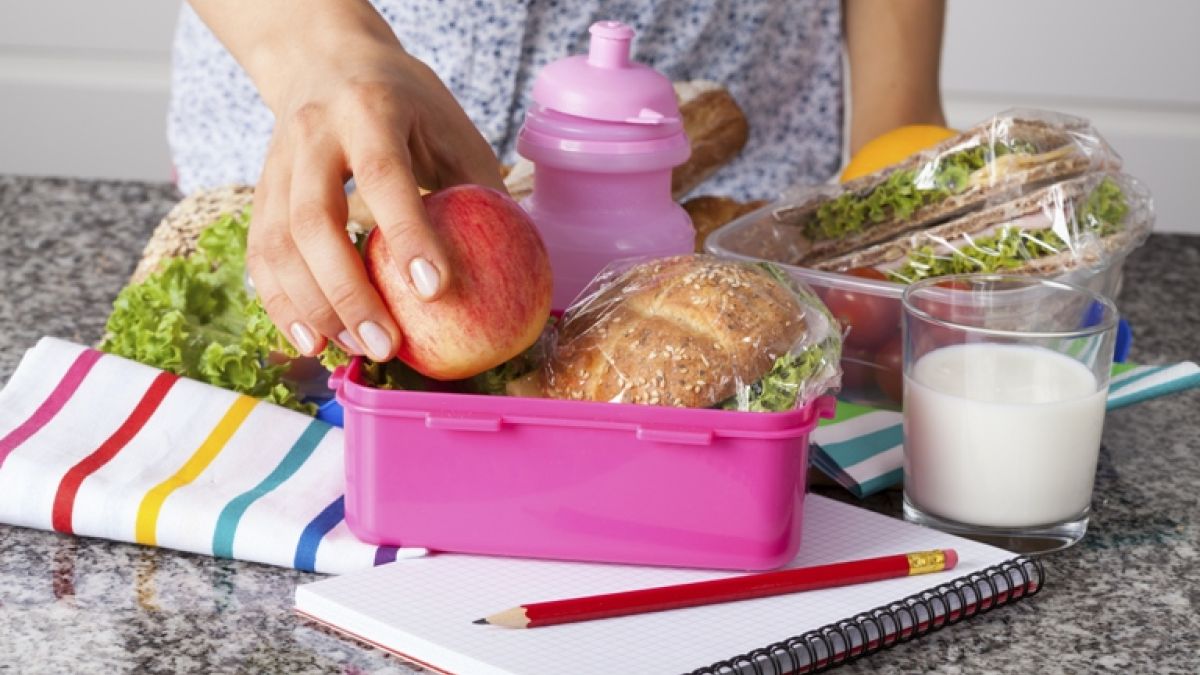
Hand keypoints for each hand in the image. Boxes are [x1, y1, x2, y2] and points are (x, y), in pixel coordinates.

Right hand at [246, 39, 503, 360]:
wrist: (325, 60)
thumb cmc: (407, 104)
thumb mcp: (452, 128)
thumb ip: (480, 190)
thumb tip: (521, 266)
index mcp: (370, 110)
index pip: (384, 176)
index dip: (409, 235)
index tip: (436, 292)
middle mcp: (313, 134)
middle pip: (314, 221)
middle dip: (349, 293)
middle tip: (386, 345)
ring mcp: (276, 164)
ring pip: (278, 245)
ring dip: (313, 309)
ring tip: (354, 351)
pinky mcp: (261, 193)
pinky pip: (261, 256)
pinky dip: (282, 304)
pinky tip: (314, 340)